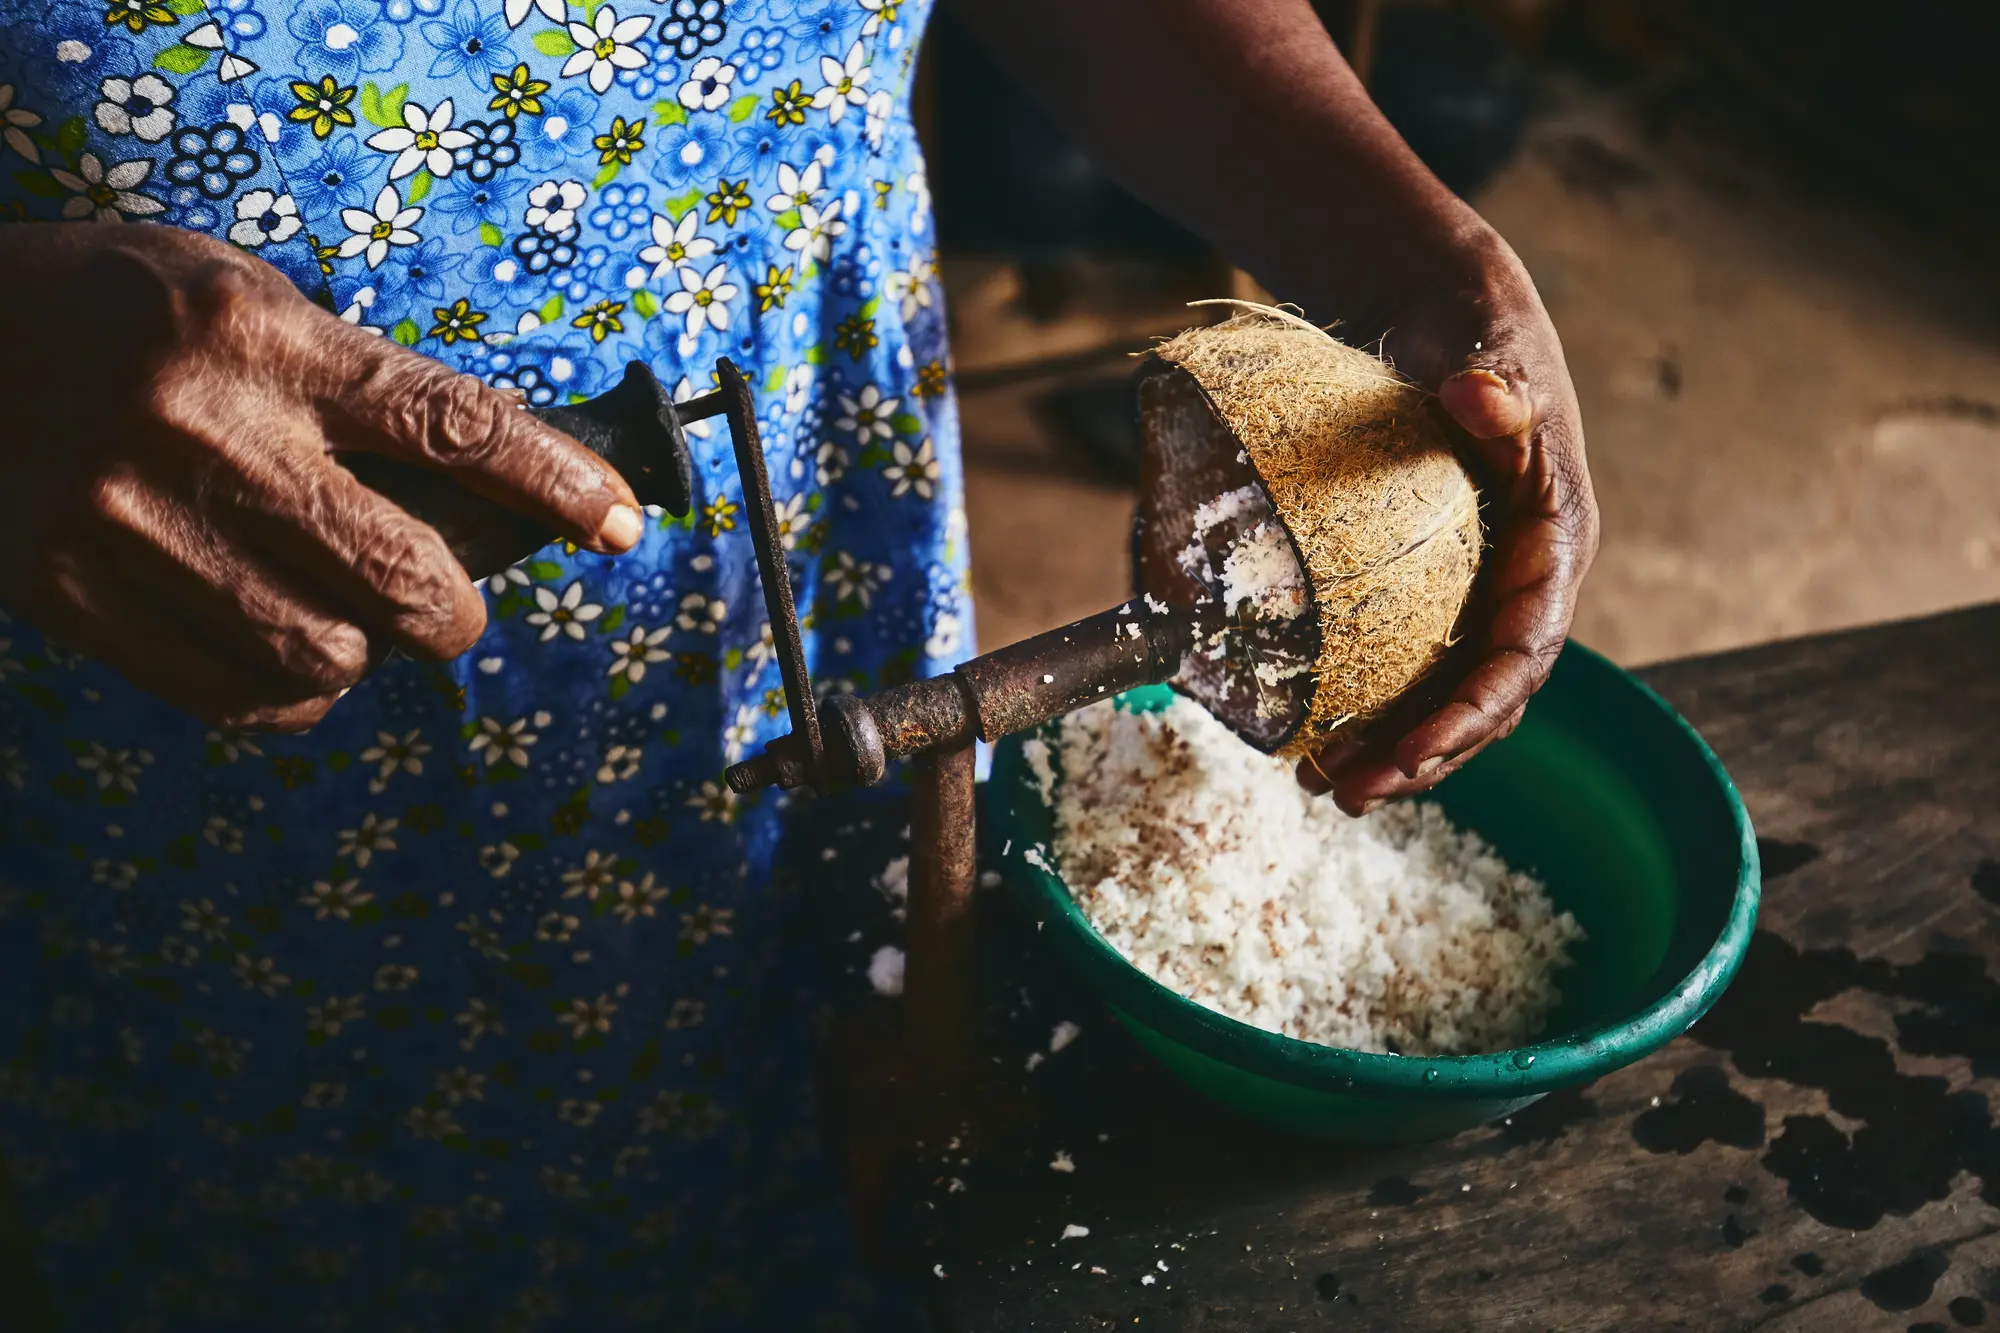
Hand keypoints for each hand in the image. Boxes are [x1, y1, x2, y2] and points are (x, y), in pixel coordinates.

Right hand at [0, 224, 642, 731]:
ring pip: (327, 654)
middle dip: (455, 609)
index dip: (557, 484)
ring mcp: (134, 527)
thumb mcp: (239, 298)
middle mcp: (205, 435)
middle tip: (448, 601)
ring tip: (349, 616)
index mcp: (261, 340)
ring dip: (368, 651)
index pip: (452, 423)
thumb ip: (348, 383)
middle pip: (402, 575)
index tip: (620, 525)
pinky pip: (239, 697)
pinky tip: (287, 652)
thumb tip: (482, 492)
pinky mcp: (77, 600)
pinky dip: (294, 695)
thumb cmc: (112, 312)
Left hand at [1295, 228, 1599, 812]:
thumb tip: (1478, 399)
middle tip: (1348, 793)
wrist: (1452, 322)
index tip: (1412, 753)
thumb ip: (1495, 391)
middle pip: (1485, 699)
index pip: (1522, 653)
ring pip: (1448, 696)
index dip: (1471, 713)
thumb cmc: (1476, 339)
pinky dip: (1376, 709)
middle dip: (1424, 756)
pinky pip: (1416, 668)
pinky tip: (1317, 739)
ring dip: (1394, 749)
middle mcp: (1528, 586)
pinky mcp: (1444, 593)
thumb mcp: (1490, 357)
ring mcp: (1485, 594)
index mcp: (1556, 548)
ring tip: (1323, 788)